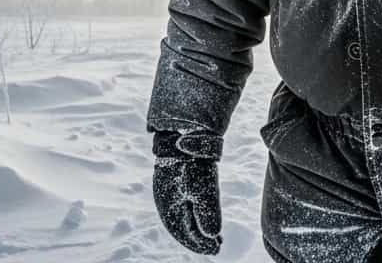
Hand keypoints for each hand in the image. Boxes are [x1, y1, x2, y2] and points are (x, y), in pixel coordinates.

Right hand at [152, 130, 223, 254]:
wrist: (184, 133)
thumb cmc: (192, 163)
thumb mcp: (203, 188)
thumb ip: (207, 213)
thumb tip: (211, 235)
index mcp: (168, 206)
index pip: (183, 233)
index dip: (199, 244)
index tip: (215, 249)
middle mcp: (165, 201)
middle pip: (182, 227)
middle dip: (199, 239)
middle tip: (216, 247)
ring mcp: (168, 192)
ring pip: (182, 217)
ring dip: (197, 229)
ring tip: (214, 237)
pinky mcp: (175, 183)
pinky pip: (183, 206)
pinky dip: (194, 216)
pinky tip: (204, 218)